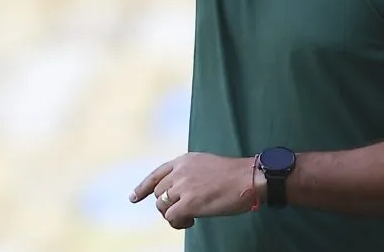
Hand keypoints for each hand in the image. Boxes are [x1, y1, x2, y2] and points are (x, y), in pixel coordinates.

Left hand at [129, 153, 262, 229]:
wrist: (250, 178)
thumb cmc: (234, 174)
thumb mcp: (206, 165)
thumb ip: (189, 173)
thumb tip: (177, 192)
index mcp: (184, 160)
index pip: (156, 174)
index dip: (142, 188)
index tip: (133, 198)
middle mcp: (180, 171)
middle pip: (158, 194)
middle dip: (167, 205)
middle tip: (185, 211)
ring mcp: (183, 187)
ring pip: (162, 207)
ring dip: (173, 215)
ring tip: (190, 217)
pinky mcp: (189, 203)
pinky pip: (172, 218)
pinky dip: (178, 223)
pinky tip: (191, 222)